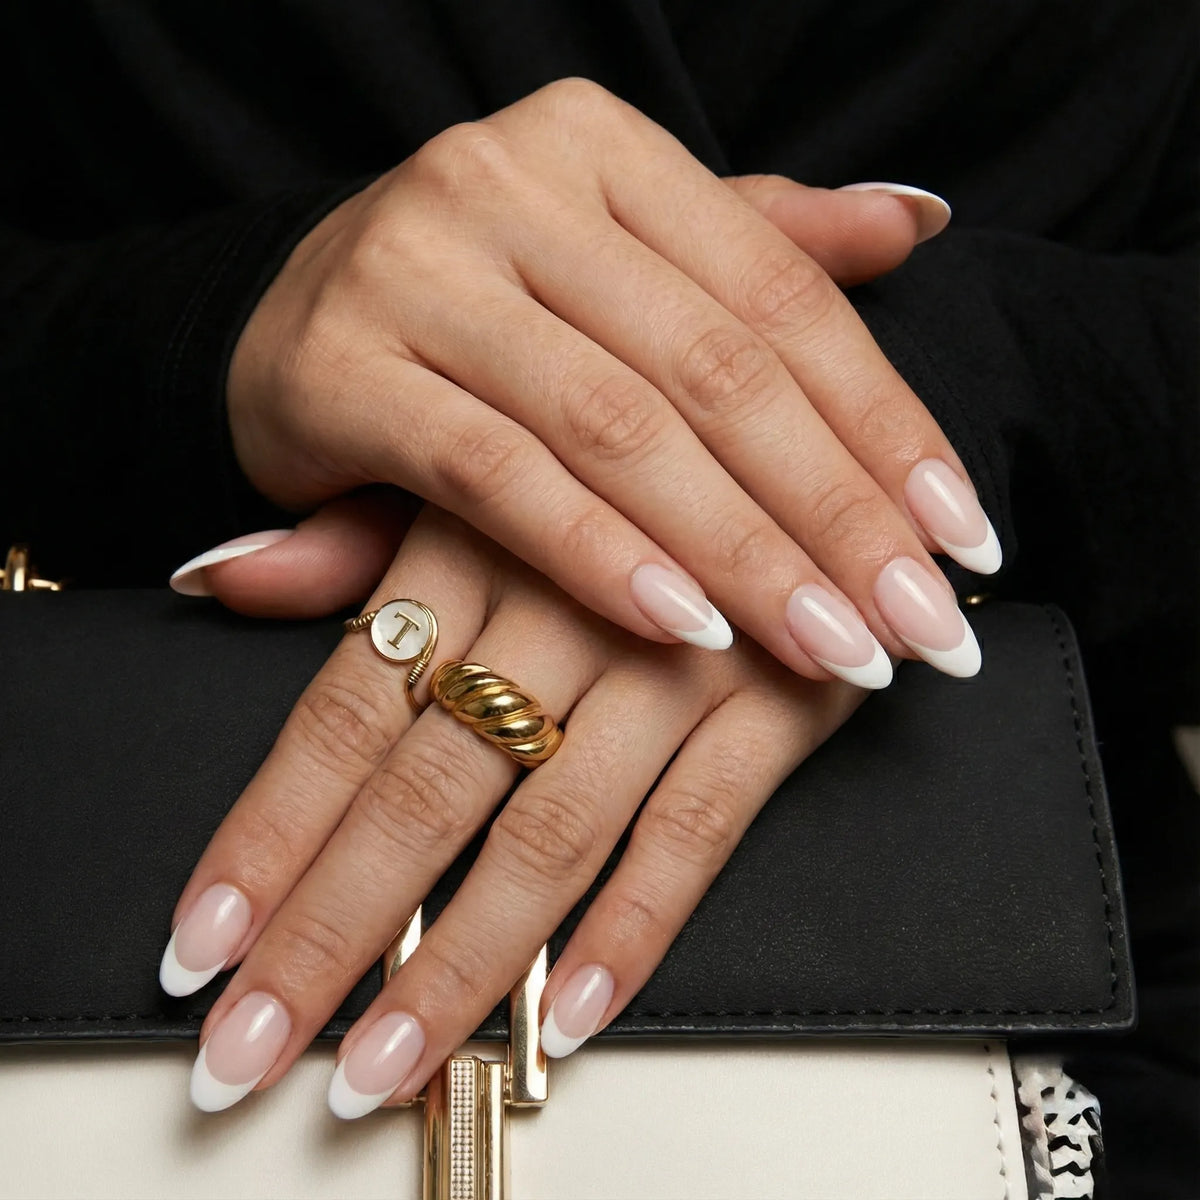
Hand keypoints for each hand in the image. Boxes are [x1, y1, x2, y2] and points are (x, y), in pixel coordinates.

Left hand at [160, 506, 865, 1113]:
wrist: (813, 441)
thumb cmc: (627, 468)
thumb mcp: (485, 472)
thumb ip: (354, 542)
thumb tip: (222, 579)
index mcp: (476, 536)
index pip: (346, 709)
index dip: (269, 833)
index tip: (203, 943)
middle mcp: (567, 598)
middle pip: (429, 787)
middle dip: (333, 930)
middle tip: (254, 1049)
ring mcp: (681, 649)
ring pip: (555, 825)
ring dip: (466, 961)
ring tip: (388, 1063)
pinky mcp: (782, 690)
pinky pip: (701, 824)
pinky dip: (637, 923)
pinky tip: (573, 1012)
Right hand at [222, 78, 996, 686]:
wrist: (283, 326)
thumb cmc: (482, 303)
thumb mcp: (620, 257)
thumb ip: (759, 241)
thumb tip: (913, 222)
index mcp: (598, 146)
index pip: (780, 295)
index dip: (885, 424)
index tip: (961, 540)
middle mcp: (508, 182)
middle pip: (715, 368)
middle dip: (832, 513)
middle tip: (916, 627)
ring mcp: (418, 267)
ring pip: (618, 427)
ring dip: (739, 551)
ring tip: (830, 646)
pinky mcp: (342, 368)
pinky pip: (498, 475)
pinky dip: (601, 556)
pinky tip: (689, 629)